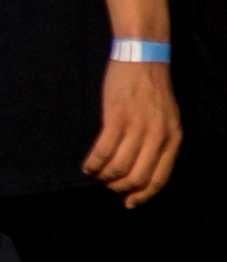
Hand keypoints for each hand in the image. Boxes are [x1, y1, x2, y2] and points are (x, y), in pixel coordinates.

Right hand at [88, 59, 182, 206]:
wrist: (143, 58)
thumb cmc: (153, 89)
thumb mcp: (169, 119)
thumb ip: (162, 142)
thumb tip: (146, 167)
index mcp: (173, 140)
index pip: (159, 179)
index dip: (143, 196)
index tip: (129, 203)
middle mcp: (158, 138)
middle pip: (138, 177)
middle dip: (120, 188)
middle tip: (108, 186)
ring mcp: (137, 128)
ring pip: (119, 167)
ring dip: (105, 177)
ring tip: (96, 174)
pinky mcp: (116, 118)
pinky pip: (103, 150)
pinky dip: (93, 163)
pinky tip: (87, 165)